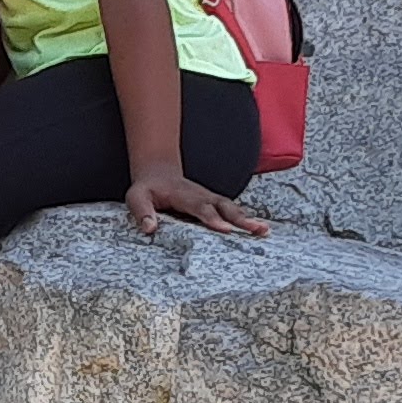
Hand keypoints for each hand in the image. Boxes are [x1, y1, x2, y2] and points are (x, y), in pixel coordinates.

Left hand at [126, 163, 267, 238]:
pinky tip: (259, 230)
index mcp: (184, 195)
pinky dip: (246, 219)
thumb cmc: (147, 188)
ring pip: (232, 208)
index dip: (213, 218)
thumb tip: (149, 229)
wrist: (158, 171)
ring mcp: (210, 198)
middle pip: (224, 207)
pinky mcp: (215, 203)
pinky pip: (232, 211)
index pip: (200, 208)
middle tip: (257, 230)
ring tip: (265, 231)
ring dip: (249, 219)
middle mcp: (202, 195)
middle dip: (241, 219)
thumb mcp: (136, 197)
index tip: (226, 230)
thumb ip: (142, 212)